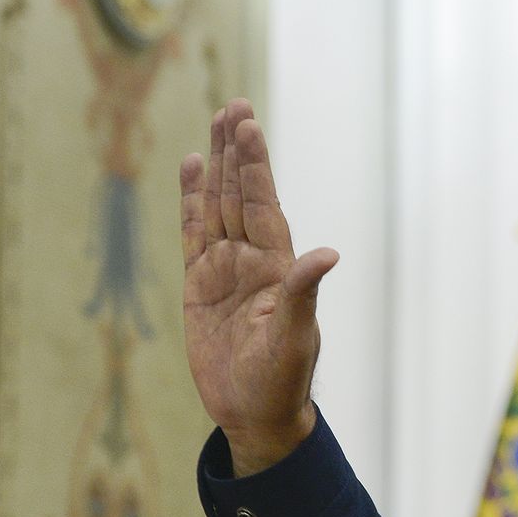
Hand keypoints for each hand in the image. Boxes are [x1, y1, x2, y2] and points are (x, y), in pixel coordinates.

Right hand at [180, 99, 338, 475]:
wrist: (257, 412)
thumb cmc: (282, 379)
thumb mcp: (295, 336)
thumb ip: (303, 293)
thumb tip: (327, 255)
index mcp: (276, 266)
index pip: (263, 204)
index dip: (254, 166)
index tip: (247, 125)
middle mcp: (252, 259)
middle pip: (240, 194)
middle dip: (237, 152)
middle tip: (235, 105)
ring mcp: (224, 268)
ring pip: (217, 205)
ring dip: (215, 166)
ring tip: (215, 123)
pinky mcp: (199, 284)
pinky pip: (193, 233)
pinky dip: (191, 201)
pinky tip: (190, 169)